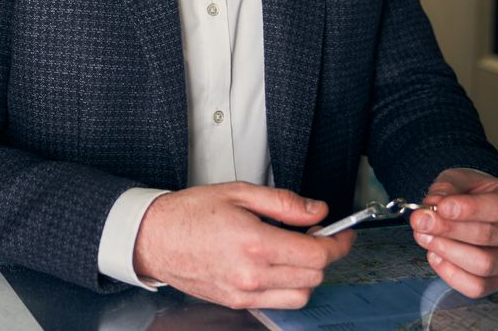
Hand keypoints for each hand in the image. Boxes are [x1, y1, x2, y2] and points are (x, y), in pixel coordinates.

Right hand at [132, 182, 353, 309]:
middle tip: (316, 234)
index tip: (343, 233)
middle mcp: (253, 273)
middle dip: (324, 255)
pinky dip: (288, 287)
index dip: (338, 242)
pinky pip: (278, 303)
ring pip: (301, 295)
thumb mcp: (238, 193)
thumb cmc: (189, 213)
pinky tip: (277, 266)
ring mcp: (245, 292)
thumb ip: (283, 203)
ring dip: (308, 275)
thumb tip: (316, 210)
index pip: (317, 253)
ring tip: (296, 252)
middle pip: (314, 276)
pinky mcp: (237, 302)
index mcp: (255, 242)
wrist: (154, 238)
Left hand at [409, 169, 497, 297]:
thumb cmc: (472, 193)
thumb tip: (432, 205)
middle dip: (448, 229)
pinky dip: (451, 274)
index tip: (441, 207)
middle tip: (421, 221)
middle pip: (487, 235)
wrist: (479, 209)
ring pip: (484, 264)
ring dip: (448, 251)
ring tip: (424, 236)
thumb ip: (446, 189)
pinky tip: (435, 255)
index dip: (469, 209)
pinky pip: (477, 287)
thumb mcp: (459, 179)